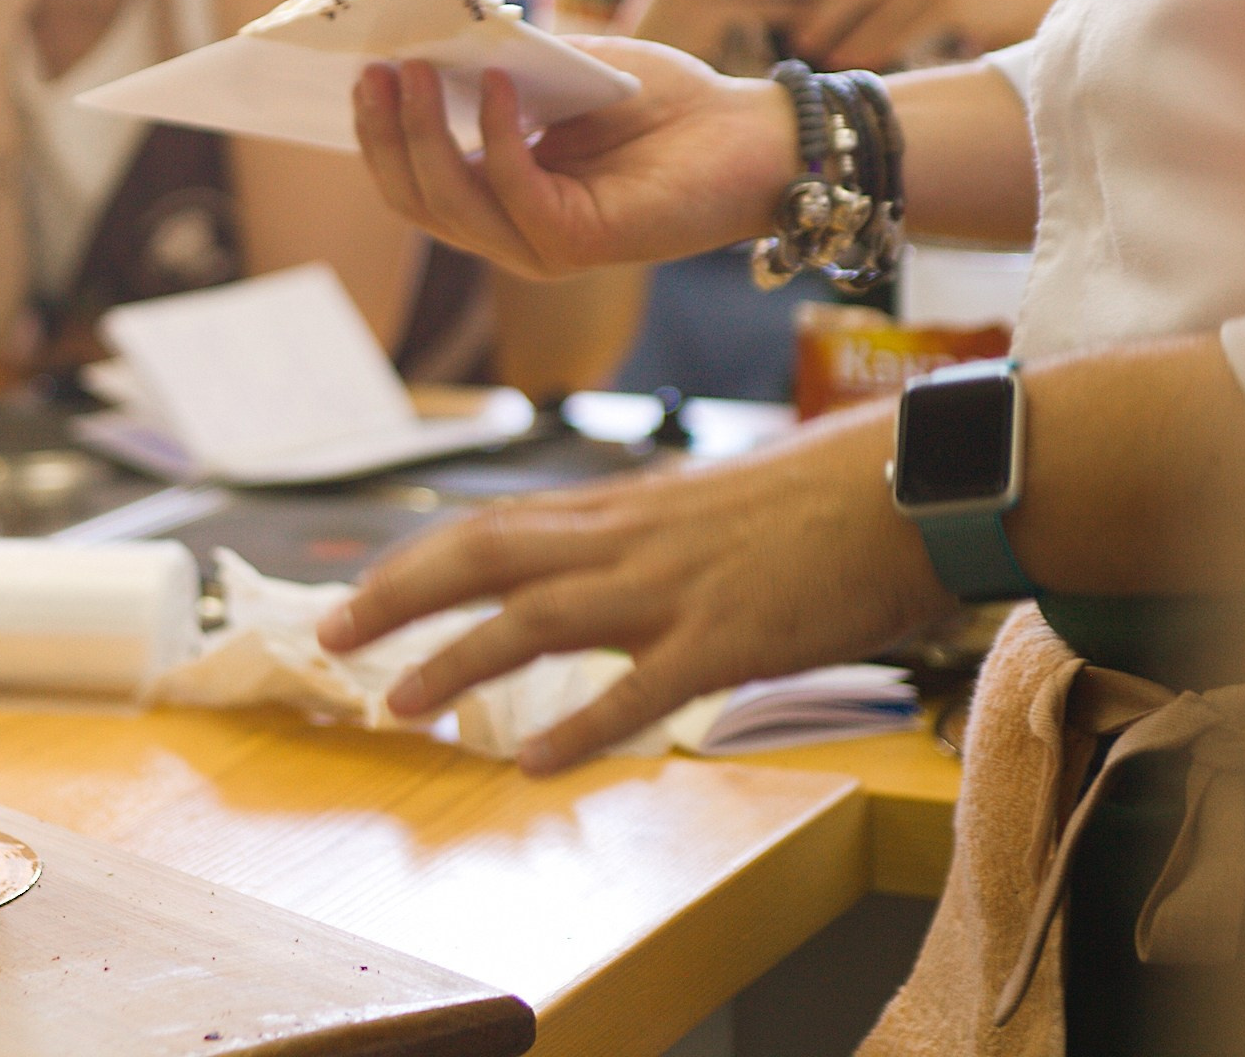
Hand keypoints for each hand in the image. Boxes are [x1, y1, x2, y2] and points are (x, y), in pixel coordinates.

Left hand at [315, 398, 956, 772]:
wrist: (911, 485)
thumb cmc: (818, 497)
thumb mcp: (705, 505)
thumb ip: (640, 536)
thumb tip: (589, 563)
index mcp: (621, 511)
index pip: (488, 529)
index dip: (413, 563)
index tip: (357, 595)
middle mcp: (628, 541)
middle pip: (483, 558)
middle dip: (397, 597)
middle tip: (332, 639)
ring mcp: (674, 589)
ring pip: (537, 618)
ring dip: (458, 660)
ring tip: (400, 703)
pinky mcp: (729, 639)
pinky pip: (639, 689)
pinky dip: (579, 724)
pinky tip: (530, 759)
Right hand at [350, 38, 799, 281]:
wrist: (750, 135)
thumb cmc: (664, 103)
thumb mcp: (566, 73)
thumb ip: (503, 66)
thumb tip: (432, 36)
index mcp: (499, 198)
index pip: (411, 182)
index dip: (376, 133)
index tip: (357, 71)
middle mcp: (511, 234)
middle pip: (415, 198)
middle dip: (385, 134)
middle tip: (373, 69)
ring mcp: (541, 247)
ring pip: (450, 202)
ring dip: (424, 132)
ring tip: (415, 70)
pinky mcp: (579, 243)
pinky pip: (515, 190)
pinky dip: (497, 134)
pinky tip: (496, 83)